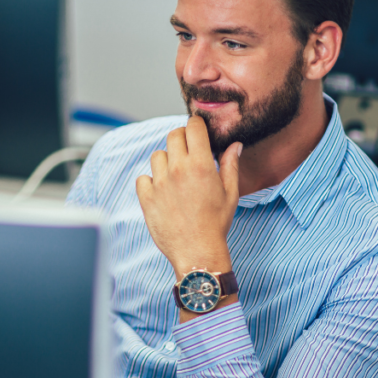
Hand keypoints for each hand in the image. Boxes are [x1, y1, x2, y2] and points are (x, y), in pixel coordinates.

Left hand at [136, 115, 241, 278]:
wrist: (197, 252)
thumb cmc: (216, 223)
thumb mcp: (230, 193)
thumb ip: (231, 165)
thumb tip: (235, 145)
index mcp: (200, 164)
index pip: (193, 126)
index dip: (196, 126)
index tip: (198, 133)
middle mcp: (178, 169)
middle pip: (173, 135)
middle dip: (182, 139)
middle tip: (188, 153)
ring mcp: (160, 183)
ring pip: (157, 155)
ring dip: (166, 160)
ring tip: (176, 175)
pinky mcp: (146, 198)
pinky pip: (143, 178)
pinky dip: (151, 181)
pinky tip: (163, 191)